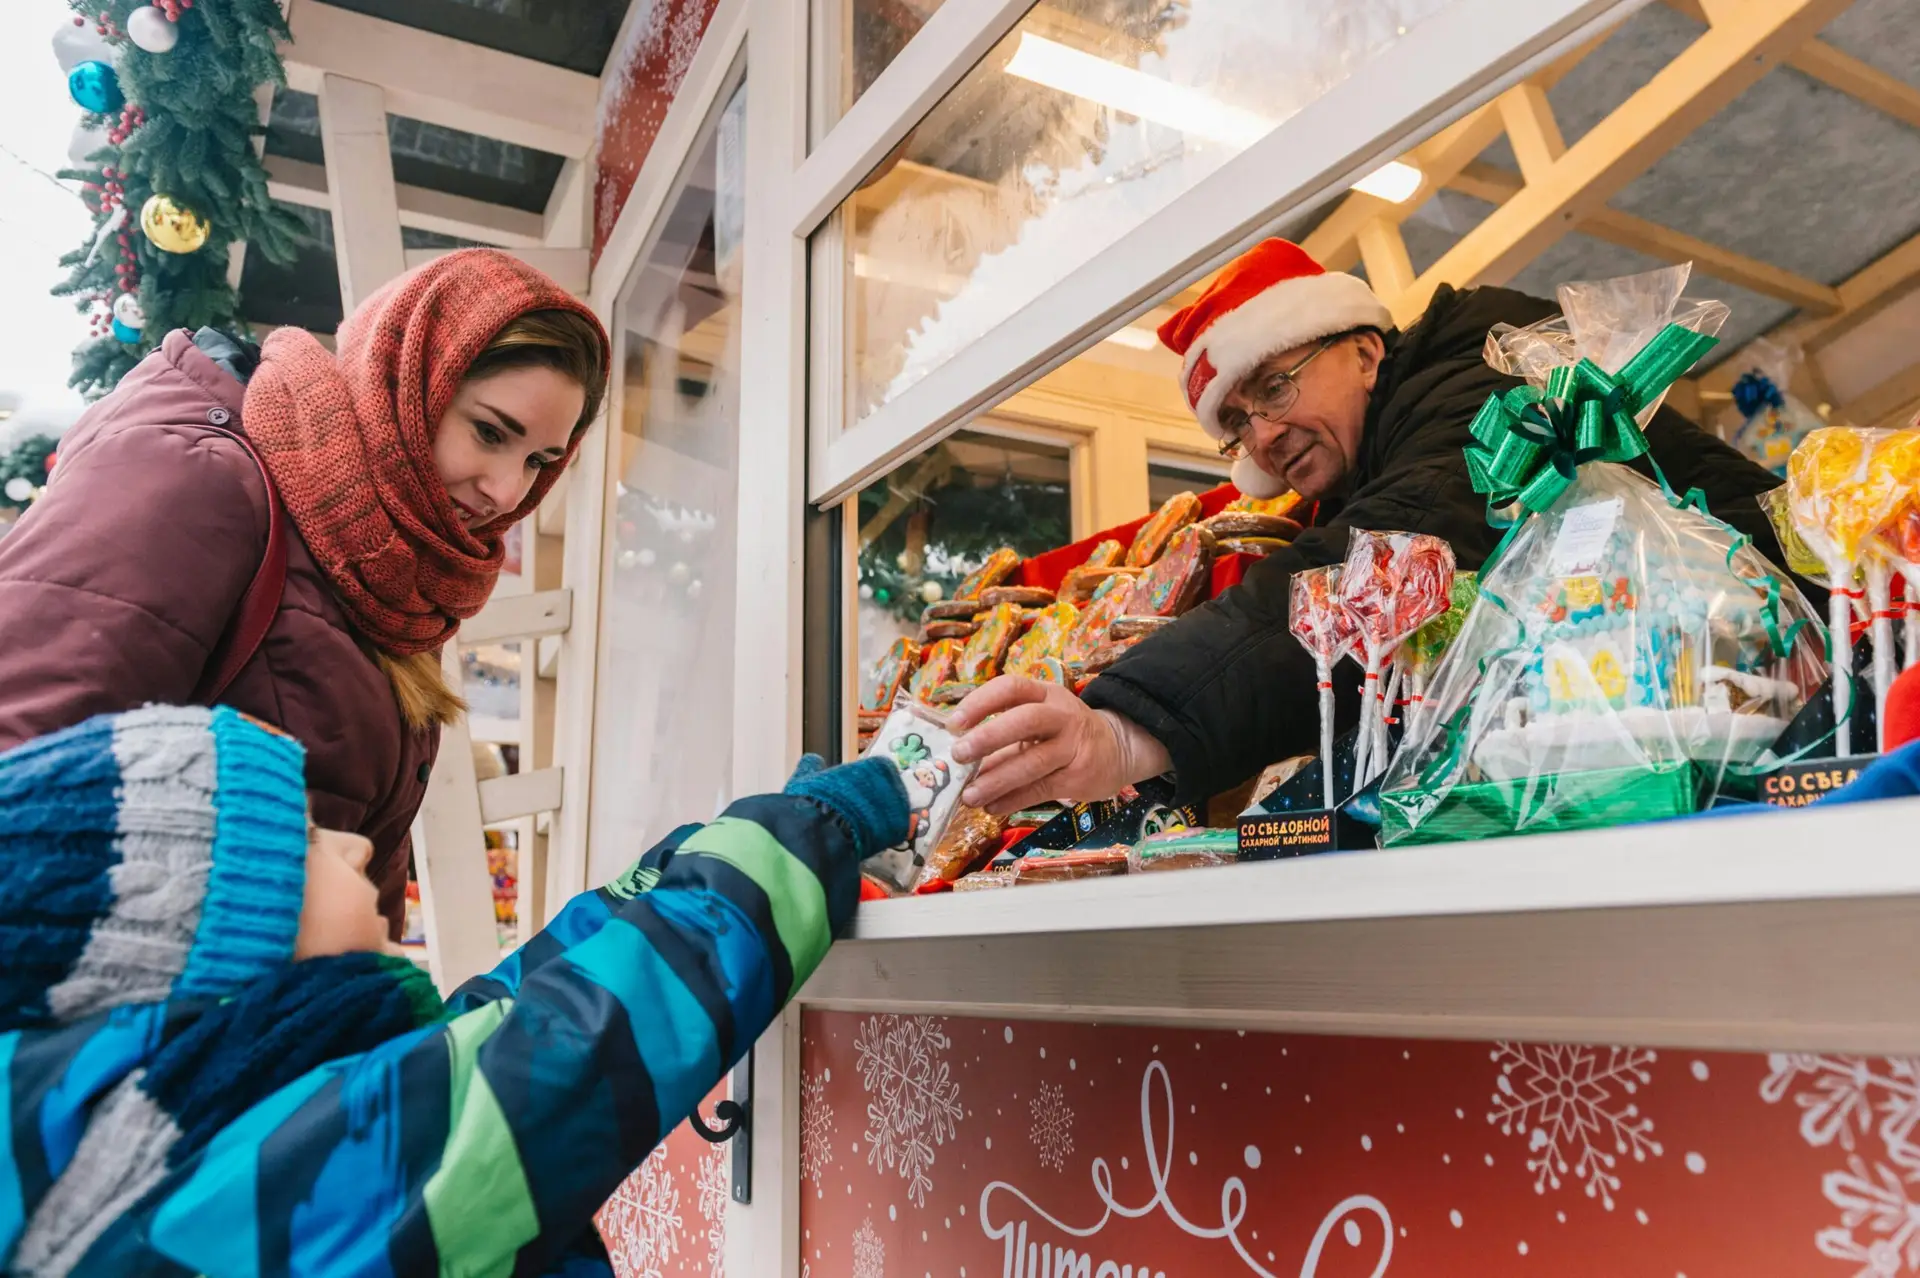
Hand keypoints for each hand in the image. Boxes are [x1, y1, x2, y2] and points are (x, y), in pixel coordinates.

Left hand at [948, 676, 1171, 814]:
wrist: (1118, 748)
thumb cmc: (1064, 732)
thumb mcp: (1039, 720)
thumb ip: (1002, 733)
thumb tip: (959, 757)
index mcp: (1045, 694)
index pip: (1011, 688)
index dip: (981, 702)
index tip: (954, 723)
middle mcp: (1061, 715)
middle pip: (1025, 720)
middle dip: (988, 737)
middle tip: (959, 755)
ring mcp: (1073, 745)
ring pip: (1032, 761)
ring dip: (996, 780)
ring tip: (969, 796)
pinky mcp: (1079, 775)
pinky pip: (1041, 788)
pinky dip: (1013, 799)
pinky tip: (993, 806)